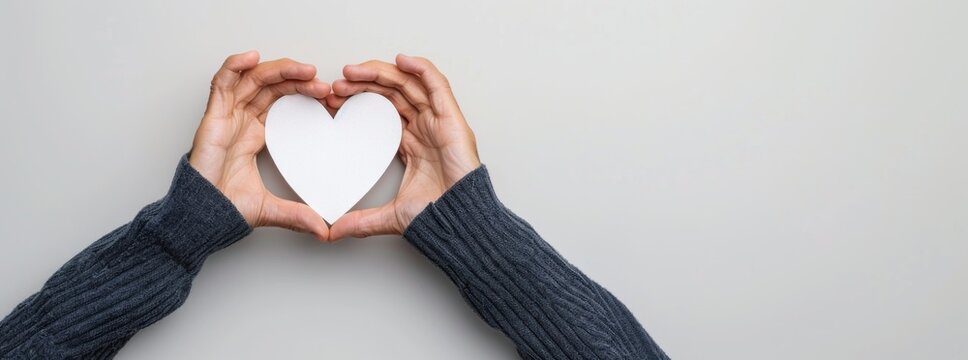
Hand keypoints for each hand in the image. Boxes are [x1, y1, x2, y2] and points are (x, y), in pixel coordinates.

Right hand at [189, 51, 331, 240]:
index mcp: (256, 134)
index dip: (306, 96)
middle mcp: (242, 120)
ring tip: (305, 69)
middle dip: (298, 80)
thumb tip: (325, 231)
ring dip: (278, 70)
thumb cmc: (227, 207)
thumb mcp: (273, 208)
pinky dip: (234, 66)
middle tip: (323, 83)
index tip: (331, 100)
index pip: (284, 103)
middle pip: (272, 86)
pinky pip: (221, 83)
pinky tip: (252, 57)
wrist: (201, 216)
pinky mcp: (212, 117)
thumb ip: (299, 215)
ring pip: (252, 79)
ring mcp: (226, 116)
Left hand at [326, 54, 480, 238]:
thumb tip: (332, 233)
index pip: (382, 111)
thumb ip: (361, 221)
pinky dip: (420, 68)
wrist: (459, 219)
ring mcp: (439, 120)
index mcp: (412, 143)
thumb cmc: (437, 214)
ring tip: (355, 70)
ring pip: (409, 84)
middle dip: (364, 84)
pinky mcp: (451, 117)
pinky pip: (436, 84)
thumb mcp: (389, 216)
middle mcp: (425, 127)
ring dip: (382, 73)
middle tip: (338, 84)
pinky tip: (401, 59)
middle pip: (392, 93)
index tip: (333, 101)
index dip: (358, 102)